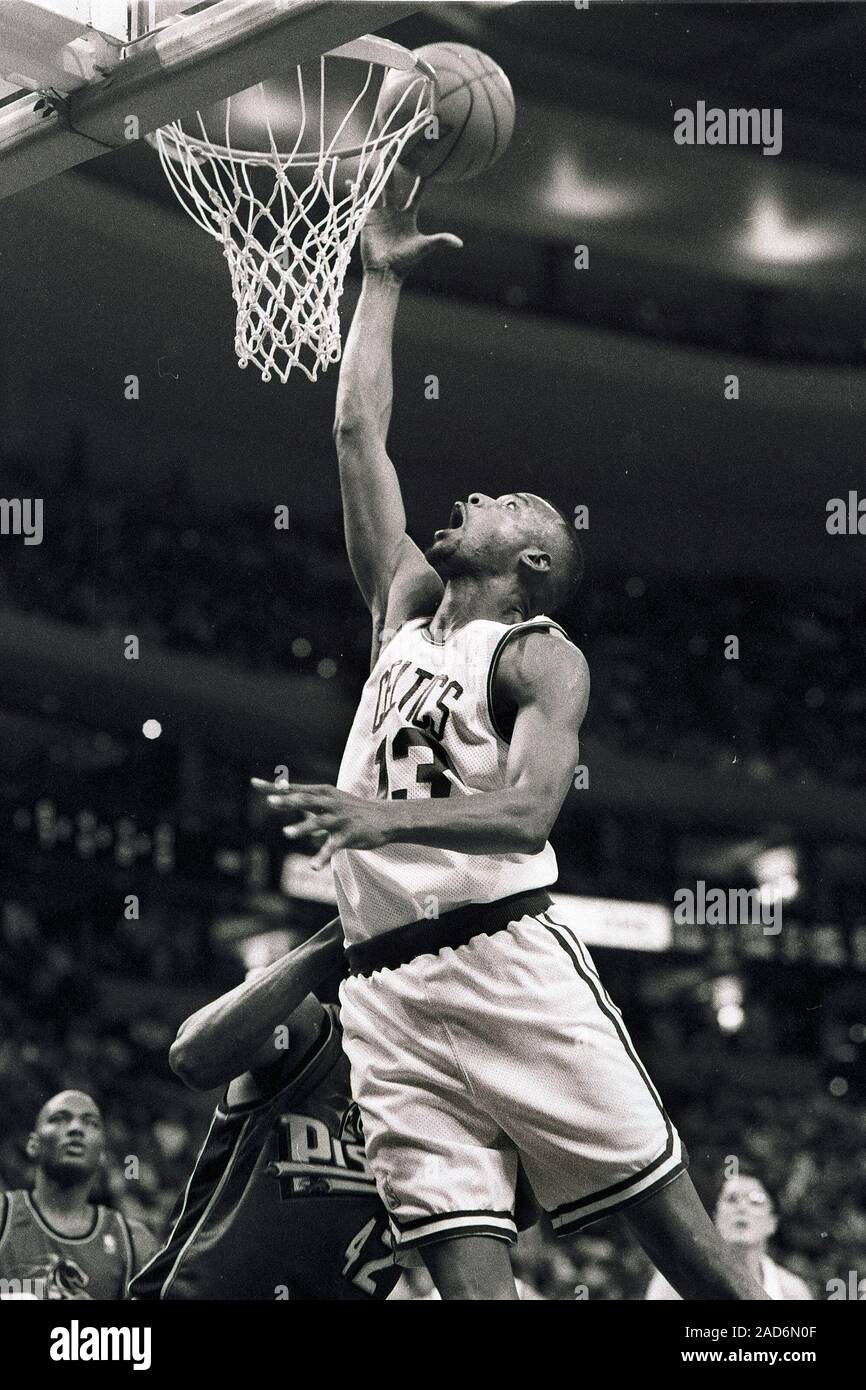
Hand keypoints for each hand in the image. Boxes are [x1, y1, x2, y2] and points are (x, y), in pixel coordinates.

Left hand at [251, 779, 392, 869]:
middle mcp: (330, 803)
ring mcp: (340, 818)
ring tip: (286, 833)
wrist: (386, 818)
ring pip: (319, 822)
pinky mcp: (349, 834)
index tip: (253, 783)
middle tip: (270, 802)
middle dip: (288, 801)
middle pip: (306, 800)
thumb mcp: (330, 800)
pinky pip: (333, 846)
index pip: (294, 788)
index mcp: (323, 793)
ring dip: (303, 827)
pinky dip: (322, 857)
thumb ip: (307, 800)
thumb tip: (284, 796)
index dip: (274, 787)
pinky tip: (313, 867)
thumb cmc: (353, 810)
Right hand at [361, 169, 461, 278]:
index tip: (424, 165)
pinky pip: (361, 202)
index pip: (416, 193)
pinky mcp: (366, 220)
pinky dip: (357, 192)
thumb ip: (441, 241)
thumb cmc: (406, 262)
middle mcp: (393, 212)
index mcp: (408, 216)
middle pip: (392, 185)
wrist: (385, 273)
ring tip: (372, 158)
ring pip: (376, 190)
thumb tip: (460, 243)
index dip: (420, 181)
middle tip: (392, 150)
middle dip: (391, 169)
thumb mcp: (424, 247)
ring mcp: (379, 215)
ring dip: (374, 176)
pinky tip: (353, 180)